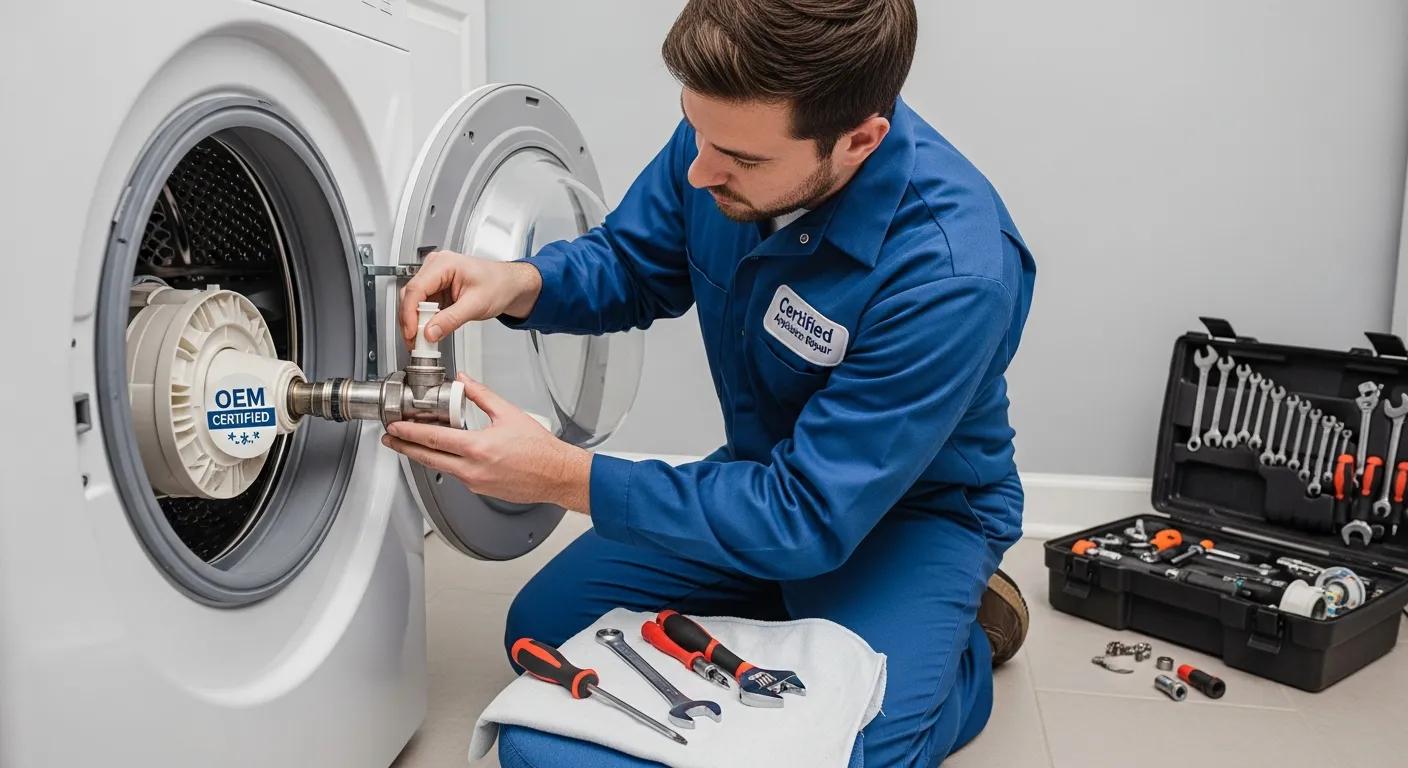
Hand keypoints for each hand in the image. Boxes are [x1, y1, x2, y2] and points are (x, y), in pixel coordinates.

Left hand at [380, 374, 591, 511]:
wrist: (555, 474)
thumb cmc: (539, 449)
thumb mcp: (508, 414)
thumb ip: (481, 396)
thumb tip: (463, 382)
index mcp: (478, 448)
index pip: (434, 439)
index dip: (410, 432)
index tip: (396, 426)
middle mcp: (473, 469)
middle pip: (428, 458)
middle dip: (405, 447)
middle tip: (391, 439)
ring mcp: (475, 482)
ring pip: (440, 467)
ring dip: (423, 455)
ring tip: (412, 444)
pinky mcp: (480, 489)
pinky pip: (456, 475)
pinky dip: (445, 463)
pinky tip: (444, 454)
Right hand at [399, 250, 542, 347]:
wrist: (510, 285)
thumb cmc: (499, 285)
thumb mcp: (475, 305)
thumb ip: (450, 320)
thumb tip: (430, 332)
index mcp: (444, 264)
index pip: (416, 289)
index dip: (409, 313)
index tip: (412, 333)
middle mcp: (436, 267)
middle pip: (411, 295)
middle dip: (410, 321)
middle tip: (415, 342)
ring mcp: (435, 277)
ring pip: (414, 302)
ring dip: (416, 322)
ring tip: (421, 340)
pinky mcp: (437, 288)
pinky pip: (423, 305)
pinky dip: (424, 320)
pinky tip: (428, 331)